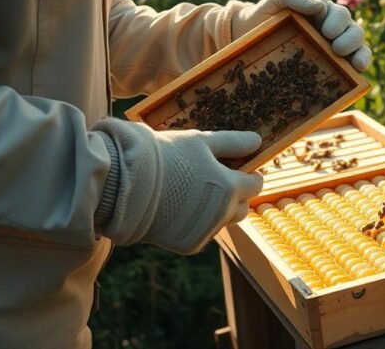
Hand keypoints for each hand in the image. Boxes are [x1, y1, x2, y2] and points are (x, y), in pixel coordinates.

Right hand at [93, 118, 263, 254]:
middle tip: (213, 182)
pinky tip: (179, 207)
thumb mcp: (201, 142)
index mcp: (230, 187)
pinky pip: (203, 233)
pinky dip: (197, 222)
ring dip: (217, 210)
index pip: (255, 184)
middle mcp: (223, 214)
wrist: (126, 185)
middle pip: (242, 207)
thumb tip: (258, 141)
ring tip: (193, 193)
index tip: (236, 168)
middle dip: (234, 196)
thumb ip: (233, 143)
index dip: (248, 175)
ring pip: (223, 221)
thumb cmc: (166, 156)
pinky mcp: (189, 244)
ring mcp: (206, 231)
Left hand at [232, 0, 371, 70]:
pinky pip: (356, 56)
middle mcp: (328, 20)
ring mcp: (334, 38)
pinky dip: (362, 60)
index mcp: (315, 6)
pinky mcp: (338, 57)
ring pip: (356, 36)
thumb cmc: (264, 19)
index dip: (331, 16)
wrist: (251, 39)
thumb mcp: (274, 2)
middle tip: (335, 46)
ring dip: (356, 45)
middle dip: (346, 33)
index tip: (325, 31)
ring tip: (350, 59)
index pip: (328, 5)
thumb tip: (320, 6)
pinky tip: (359, 69)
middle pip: (346, 20)